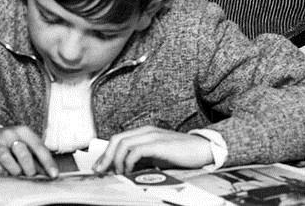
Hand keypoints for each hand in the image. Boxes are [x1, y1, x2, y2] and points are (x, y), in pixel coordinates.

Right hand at [0, 125, 58, 177]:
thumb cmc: (12, 144)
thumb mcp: (26, 144)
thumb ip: (39, 157)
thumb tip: (52, 173)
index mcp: (24, 131)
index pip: (39, 147)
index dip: (47, 162)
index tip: (53, 175)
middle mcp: (10, 134)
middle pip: (23, 153)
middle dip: (29, 168)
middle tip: (29, 174)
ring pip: (6, 159)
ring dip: (14, 170)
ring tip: (16, 173)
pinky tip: (3, 172)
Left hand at [92, 125, 212, 174]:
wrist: (204, 149)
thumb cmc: (182, 154)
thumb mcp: (157, 157)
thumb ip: (142, 160)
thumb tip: (125, 170)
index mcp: (144, 133)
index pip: (118, 139)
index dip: (106, 153)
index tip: (99, 166)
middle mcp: (146, 131)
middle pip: (116, 140)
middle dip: (105, 156)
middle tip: (100, 171)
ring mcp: (152, 136)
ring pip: (123, 144)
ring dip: (116, 160)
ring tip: (118, 173)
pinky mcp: (158, 144)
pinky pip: (135, 151)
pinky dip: (128, 162)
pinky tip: (129, 172)